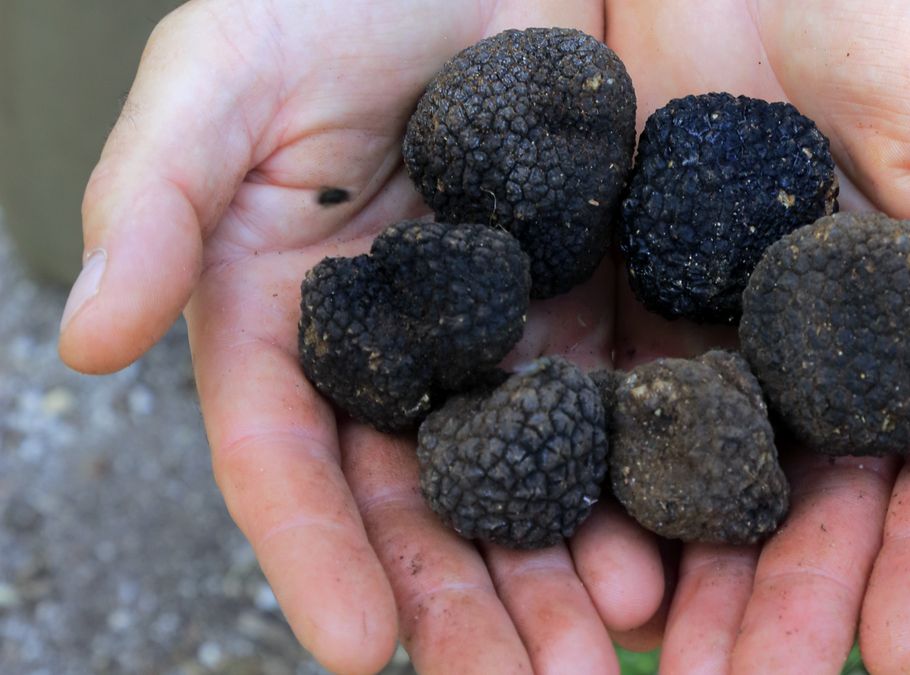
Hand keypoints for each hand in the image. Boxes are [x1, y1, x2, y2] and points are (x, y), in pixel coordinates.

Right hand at [58, 2, 664, 672]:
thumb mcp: (219, 78)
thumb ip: (154, 202)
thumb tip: (83, 340)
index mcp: (291, 317)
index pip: (293, 461)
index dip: (317, 557)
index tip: (361, 653)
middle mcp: (400, 349)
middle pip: (421, 499)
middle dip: (467, 603)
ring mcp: (504, 328)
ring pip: (528, 475)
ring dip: (565, 571)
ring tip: (610, 649)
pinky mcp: (596, 294)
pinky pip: (618, 401)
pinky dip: (642, 479)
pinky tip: (676, 544)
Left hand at [606, 0, 909, 672]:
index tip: (904, 659)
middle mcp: (819, 353)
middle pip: (814, 505)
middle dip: (789, 604)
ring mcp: (715, 334)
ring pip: (707, 484)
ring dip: (691, 582)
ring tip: (667, 665)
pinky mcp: (619, 298)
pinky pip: (608, 410)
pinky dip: (597, 492)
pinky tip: (581, 563)